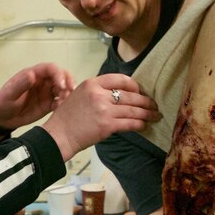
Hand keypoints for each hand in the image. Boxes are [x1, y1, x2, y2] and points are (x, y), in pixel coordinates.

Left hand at [0, 63, 74, 130]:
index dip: (58, 74)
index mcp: (33, 74)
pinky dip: (64, 104)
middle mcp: (42, 82)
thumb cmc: (2, 102)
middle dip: (68, 82)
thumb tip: (32, 75)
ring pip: (63, 89)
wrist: (1, 119)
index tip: (61, 84)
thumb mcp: (8, 94)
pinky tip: (61, 108)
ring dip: (68, 93)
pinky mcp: (48, 105)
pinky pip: (60, 102)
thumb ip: (20, 84)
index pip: (50, 68)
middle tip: (70, 91)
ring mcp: (46, 93)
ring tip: (66, 101)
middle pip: (61, 76)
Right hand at [40, 73, 159, 160]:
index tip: (140, 92)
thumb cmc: (68, 117)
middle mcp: (99, 94)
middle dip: (145, 101)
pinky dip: (140, 124)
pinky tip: (144, 125)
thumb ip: (98, 91)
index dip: (135, 85)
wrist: (59, 135)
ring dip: (147, 114)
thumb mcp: (79, 94)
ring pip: (133, 110)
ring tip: (155, 116)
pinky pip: (130, 123)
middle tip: (154, 105)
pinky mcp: (107, 125)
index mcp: (92, 83)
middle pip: (130, 95)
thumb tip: (120, 94)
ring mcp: (104, 110)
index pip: (121, 79)